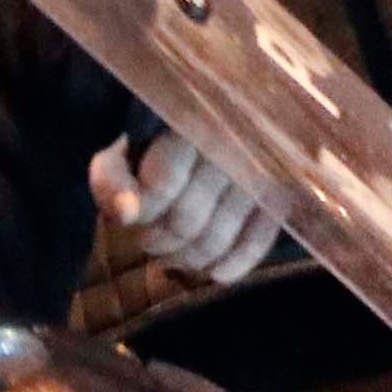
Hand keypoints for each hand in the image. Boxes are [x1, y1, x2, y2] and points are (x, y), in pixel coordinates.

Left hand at [91, 131, 284, 279]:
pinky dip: (232, 265)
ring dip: (187, 258)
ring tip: (174, 254)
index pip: (164, 182)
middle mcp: (229, 142)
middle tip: (149, 241)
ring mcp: (260, 171)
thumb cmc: (157, 148)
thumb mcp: (124, 152)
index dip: (143, 211)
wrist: (219, 131)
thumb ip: (111, 178)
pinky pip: (257, 241)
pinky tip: (214, 272)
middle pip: (188, 219)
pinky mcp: (280, 196)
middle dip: (160, 241)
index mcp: (188, 120)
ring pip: (217, 238)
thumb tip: (126, 215)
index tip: (131, 216)